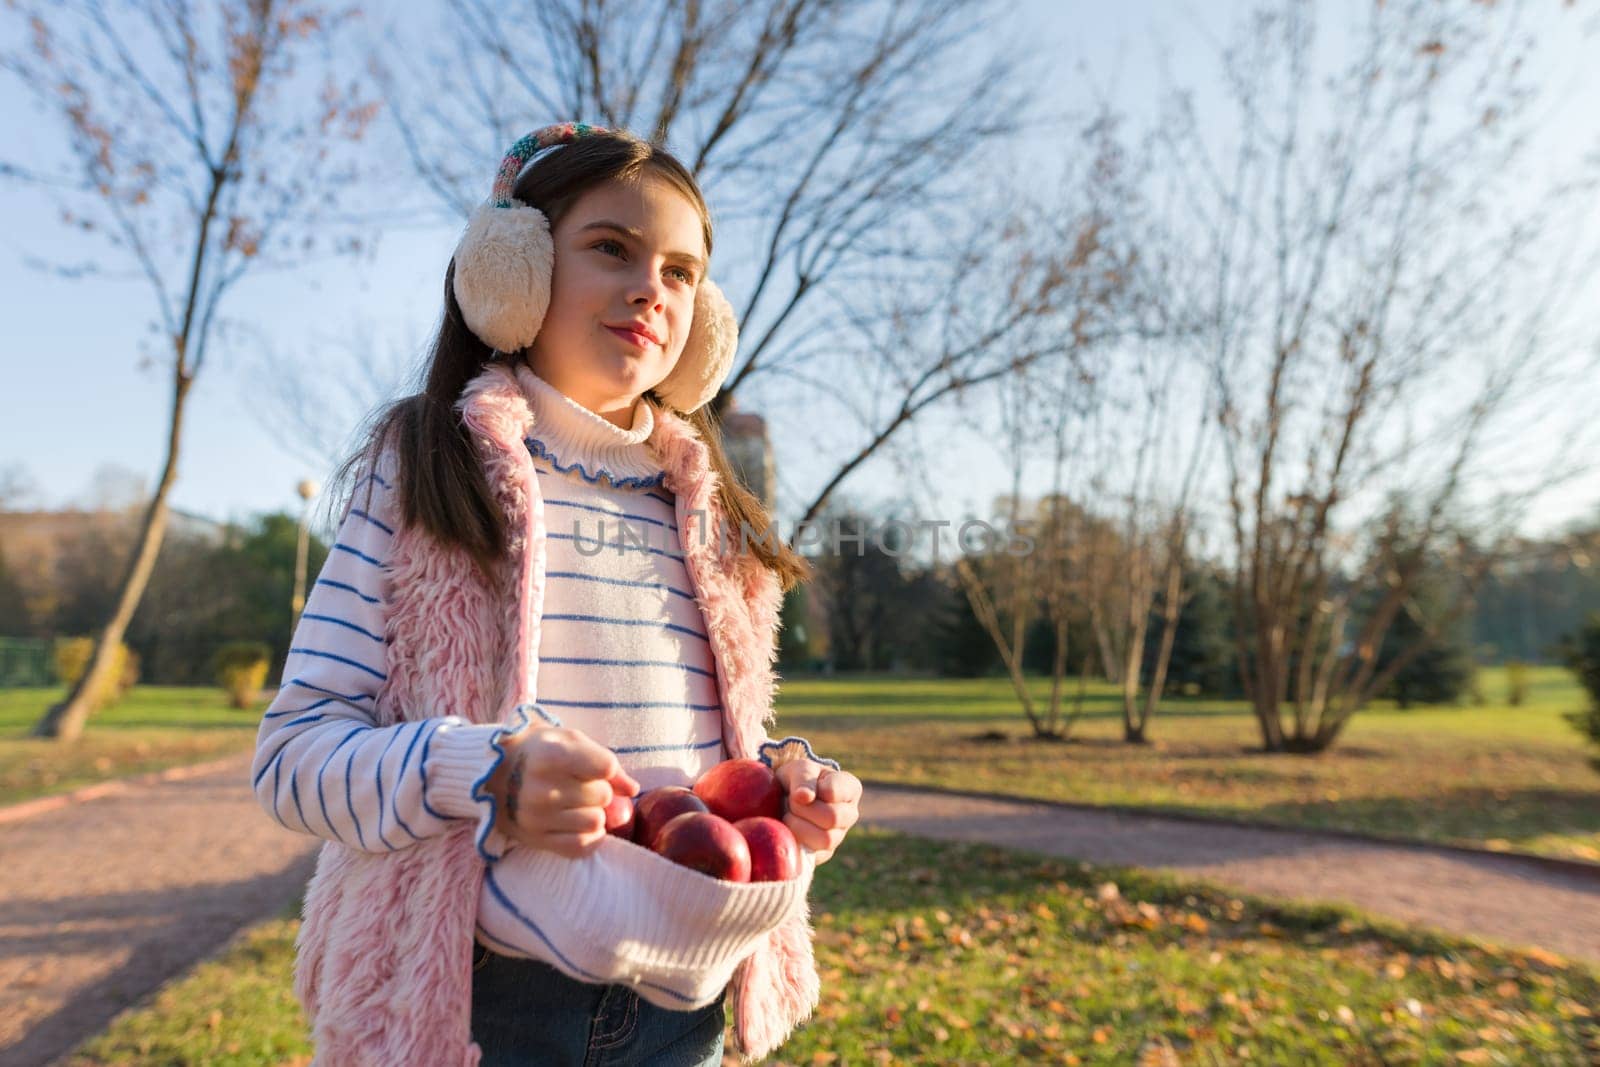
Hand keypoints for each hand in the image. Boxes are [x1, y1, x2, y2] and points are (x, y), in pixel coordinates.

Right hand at [487, 725, 638, 857]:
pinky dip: (589, 837)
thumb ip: (604, 760)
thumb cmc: (540, 752)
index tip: (592, 765)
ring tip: (576, 804)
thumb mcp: (570, 741)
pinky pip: (581, 847)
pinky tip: (579, 824)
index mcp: (549, 755)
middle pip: (603, 795)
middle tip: (580, 784)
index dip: (606, 767)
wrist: (495, 774)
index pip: (605, 767)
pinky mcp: (536, 839)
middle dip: (600, 790)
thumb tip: (632, 790)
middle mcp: (540, 789)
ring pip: (596, 822)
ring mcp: (536, 818)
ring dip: (594, 814)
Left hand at [774, 760, 860, 864]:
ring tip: (789, 815)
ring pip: (825, 839)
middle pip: (833, 818)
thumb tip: (805, 797)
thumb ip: (804, 778)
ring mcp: (839, 836)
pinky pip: (813, 853)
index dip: (816, 790)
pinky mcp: (824, 854)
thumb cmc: (796, 779)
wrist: (781, 797)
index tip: (805, 788)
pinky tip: (789, 829)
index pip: (838, 792)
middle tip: (791, 801)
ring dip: (798, 825)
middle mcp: (849, 814)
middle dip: (804, 809)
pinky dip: (796, 840)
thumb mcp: (799, 768)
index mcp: (850, 788)